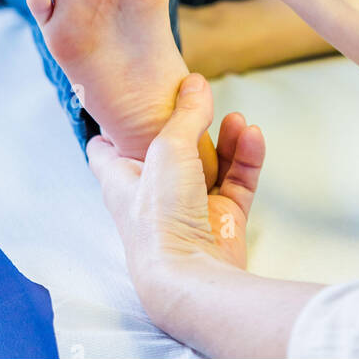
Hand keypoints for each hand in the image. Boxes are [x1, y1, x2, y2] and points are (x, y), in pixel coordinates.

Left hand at [88, 73, 265, 325]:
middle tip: (198, 99)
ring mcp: (190, 207)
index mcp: (123, 179)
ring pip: (210, 163)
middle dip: (185, 125)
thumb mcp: (168, 149)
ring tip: (236, 118)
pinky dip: (246, 157)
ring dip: (225, 138)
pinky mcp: (222, 219)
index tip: (124, 99)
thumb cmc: (160, 218)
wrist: (191, 275)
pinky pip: (237, 180)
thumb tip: (198, 83)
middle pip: (168, 150)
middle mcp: (155, 194)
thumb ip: (186, 114)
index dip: (113, 124)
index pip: (107, 149)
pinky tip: (252, 135)